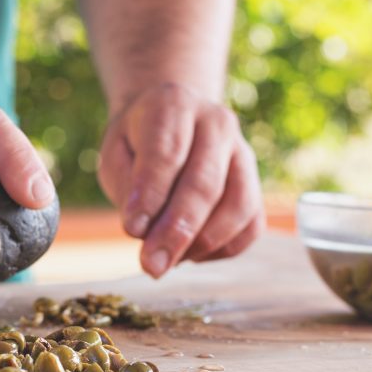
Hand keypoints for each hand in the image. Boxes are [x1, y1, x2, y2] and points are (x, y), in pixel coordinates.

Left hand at [97, 83, 264, 277]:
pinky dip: (223, 249)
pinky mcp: (256, 185)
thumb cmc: (136, 143)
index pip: (167, 154)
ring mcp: (243, 153)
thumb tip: (143, 231)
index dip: (151, 195)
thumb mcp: (115, 154)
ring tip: (169, 260)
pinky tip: (192, 254)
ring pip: (237, 206)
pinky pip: (251, 225)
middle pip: (204, 184)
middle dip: (176, 231)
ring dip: (202, 243)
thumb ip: (126, 188)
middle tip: (152, 266)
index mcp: (174, 105)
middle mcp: (217, 123)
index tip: (131, 230)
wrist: (172, 120)